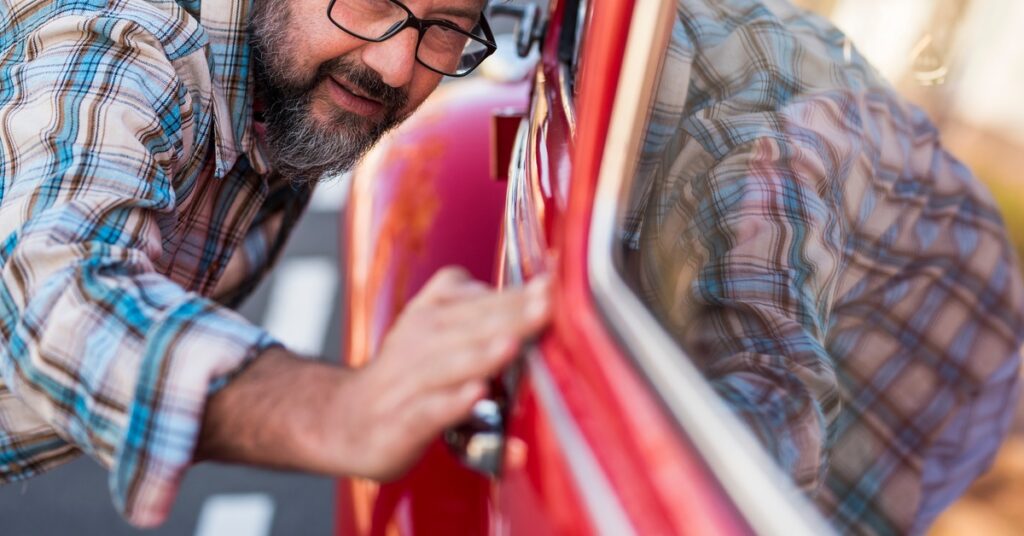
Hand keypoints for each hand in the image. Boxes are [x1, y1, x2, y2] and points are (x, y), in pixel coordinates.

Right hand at [196, 267, 549, 480]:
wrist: (343, 420)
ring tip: (513, 345)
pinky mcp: (401, 424)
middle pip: (471, 326)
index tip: (553, 283)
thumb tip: (539, 288)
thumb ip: (477, 306)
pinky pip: (429, 411)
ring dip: (482, 354)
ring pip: (449, 364)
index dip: (517, 292)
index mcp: (433, 316)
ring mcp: (409, 383)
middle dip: (510, 315)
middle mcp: (420, 343)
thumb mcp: (433, 329)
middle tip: (547, 304)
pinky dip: (453, 404)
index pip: (481, 301)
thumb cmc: (406, 375)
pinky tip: (476, 396)